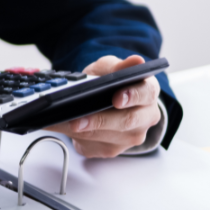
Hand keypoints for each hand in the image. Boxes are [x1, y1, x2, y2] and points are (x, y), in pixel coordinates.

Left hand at [46, 55, 161, 157]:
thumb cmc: (109, 83)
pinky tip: (62, 128)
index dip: (132, 96)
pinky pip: (93, 146)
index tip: (116, 98)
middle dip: (99, 120)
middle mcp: (145, 117)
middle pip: (126, 121)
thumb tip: (136, 60)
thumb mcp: (109, 68)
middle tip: (77, 120)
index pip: (146, 94)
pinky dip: (75, 137)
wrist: (100, 101)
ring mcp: (132, 136)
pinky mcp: (113, 149)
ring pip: (108, 138)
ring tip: (61, 122)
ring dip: (83, 131)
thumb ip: (119, 66)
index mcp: (149, 92)